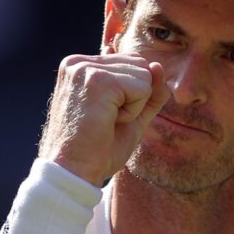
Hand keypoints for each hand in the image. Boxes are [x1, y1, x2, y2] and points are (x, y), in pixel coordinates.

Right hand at [38, 53, 170, 185]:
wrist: (74, 172)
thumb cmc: (98, 149)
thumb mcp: (132, 114)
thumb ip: (149, 91)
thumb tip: (159, 65)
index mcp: (82, 66)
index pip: (133, 63)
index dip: (133, 95)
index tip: (105, 116)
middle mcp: (79, 62)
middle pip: (141, 65)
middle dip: (135, 98)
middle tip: (106, 120)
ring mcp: (86, 68)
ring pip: (144, 75)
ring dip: (134, 106)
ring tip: (106, 121)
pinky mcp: (97, 79)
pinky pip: (142, 88)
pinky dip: (133, 112)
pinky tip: (108, 122)